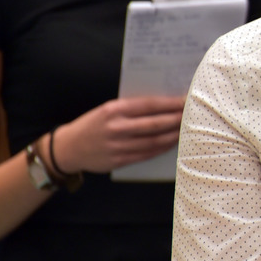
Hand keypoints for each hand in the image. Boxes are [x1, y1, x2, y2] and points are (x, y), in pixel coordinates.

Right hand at [54, 96, 184, 173]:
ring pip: (154, 141)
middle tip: (191, 115)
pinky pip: (147, 154)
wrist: (68, 148)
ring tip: (187, 129)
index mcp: (114, 110)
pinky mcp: (120, 160)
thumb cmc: (93, 124)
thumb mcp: (108, 109)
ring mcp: (118, 146)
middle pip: (156, 124)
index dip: (170, 103)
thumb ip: (132, 107)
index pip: (150, 105)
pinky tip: (173, 143)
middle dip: (177, 119)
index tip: (185, 100)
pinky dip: (163, 148)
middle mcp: (117, 127)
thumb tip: (163, 104)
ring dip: (174, 135)